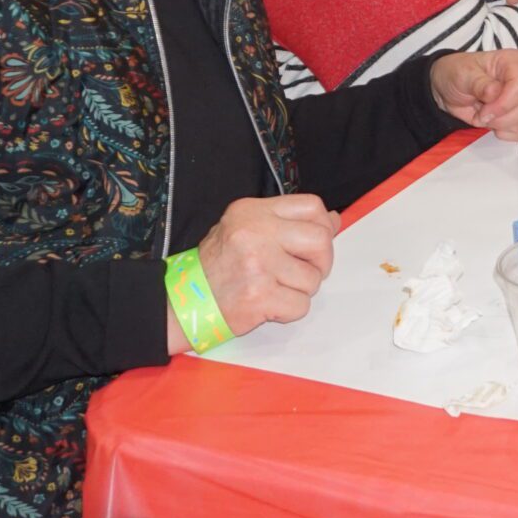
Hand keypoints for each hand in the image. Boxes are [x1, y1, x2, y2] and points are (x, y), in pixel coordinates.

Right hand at [186, 194, 338, 346]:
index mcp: (252, 211)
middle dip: (322, 262)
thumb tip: (333, 220)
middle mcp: (255, 233)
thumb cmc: (219, 266)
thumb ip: (288, 222)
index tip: (314, 246)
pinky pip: (301, 305)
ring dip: (300, 290)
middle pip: (320, 240)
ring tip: (274, 288)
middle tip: (304, 273)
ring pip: (313, 279)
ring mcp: (258, 264)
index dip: (323, 227)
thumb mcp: (247, 229)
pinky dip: (290, 311)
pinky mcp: (259, 296)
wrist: (184, 302)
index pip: (312, 206)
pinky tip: (268, 305)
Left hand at [429, 49, 517, 138]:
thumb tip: (494, 92)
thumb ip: (478, 83)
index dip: (503, 104)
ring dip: (499, 124)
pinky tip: (493, 121)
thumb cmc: (459, 74)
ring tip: (484, 113)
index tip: (483, 111)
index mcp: (515, 62)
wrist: (452, 87)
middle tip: (480, 114)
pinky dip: (504, 132)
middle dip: (499, 118)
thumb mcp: (463, 74)